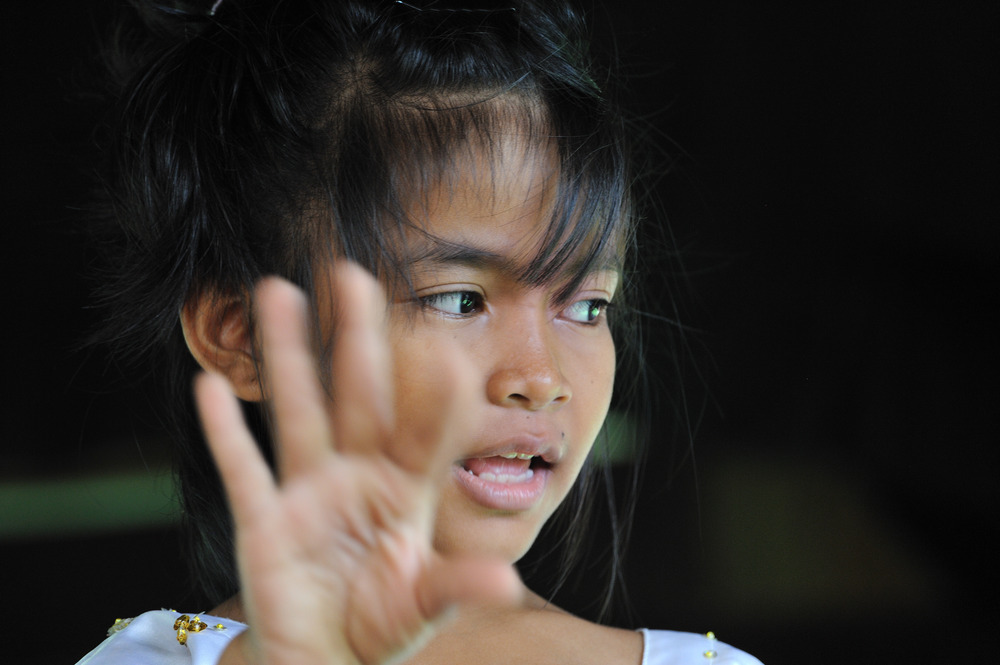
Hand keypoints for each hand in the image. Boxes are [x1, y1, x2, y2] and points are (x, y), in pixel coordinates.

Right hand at [195, 264, 519, 664]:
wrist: (327, 658)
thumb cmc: (382, 621)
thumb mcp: (424, 604)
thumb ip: (458, 588)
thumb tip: (506, 582)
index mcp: (403, 490)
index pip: (420, 435)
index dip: (432, 400)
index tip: (447, 353)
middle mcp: (355, 476)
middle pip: (356, 396)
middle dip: (355, 338)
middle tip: (352, 273)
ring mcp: (307, 494)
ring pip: (297, 412)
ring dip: (286, 355)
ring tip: (277, 292)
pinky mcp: (264, 522)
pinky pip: (244, 470)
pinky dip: (225, 433)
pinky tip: (210, 386)